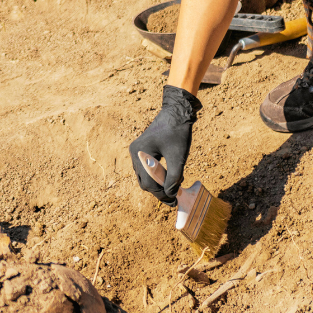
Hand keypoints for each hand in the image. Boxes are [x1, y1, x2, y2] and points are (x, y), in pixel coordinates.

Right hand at [129, 85, 201, 204]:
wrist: (178, 111)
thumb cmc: (178, 132)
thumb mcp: (178, 157)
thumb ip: (174, 178)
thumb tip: (171, 195)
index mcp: (140, 153)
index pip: (149, 183)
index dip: (162, 194)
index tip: (174, 201)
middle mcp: (135, 153)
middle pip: (144, 182)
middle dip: (159, 191)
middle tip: (174, 198)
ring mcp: (138, 151)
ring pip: (145, 177)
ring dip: (158, 184)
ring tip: (174, 187)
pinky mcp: (144, 149)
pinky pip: (147, 169)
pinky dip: (157, 175)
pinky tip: (170, 176)